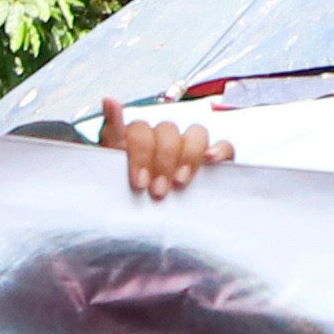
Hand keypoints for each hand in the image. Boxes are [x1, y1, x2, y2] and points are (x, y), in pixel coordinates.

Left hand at [99, 98, 226, 200]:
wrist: (144, 234)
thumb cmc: (128, 200)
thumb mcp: (110, 173)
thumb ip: (111, 133)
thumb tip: (109, 98)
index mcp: (136, 141)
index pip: (140, 128)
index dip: (141, 151)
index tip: (139, 182)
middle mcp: (163, 140)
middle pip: (168, 131)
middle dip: (162, 162)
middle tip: (158, 191)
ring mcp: (189, 149)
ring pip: (196, 134)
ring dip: (188, 157)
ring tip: (180, 184)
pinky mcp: (212, 162)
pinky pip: (224, 146)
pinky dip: (220, 150)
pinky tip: (211, 161)